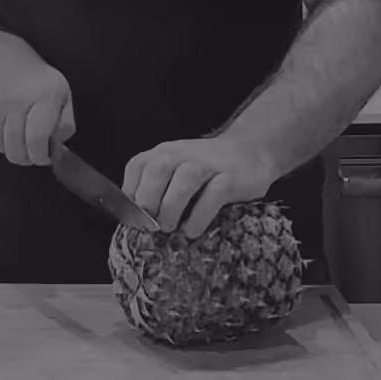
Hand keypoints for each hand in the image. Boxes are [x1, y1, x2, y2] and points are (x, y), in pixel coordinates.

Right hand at [0, 26, 75, 166]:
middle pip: (19, 151)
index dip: (42, 154)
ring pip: (3, 148)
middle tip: (30, 146)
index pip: (39, 140)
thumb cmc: (24, 70)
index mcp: (46, 94)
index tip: (45, 154)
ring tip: (14, 126)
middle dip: (26, 155)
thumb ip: (64, 121)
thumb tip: (58, 149)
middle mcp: (20, 100)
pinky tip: (0, 118)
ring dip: (10, 144)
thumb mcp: (58, 89)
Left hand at [121, 136, 276, 237]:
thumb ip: (157, 186)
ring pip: (185, 179)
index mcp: (165, 152)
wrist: (251, 150)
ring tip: (168, 228)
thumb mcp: (177, 168)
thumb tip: (135, 218)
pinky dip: (200, 215)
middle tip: (148, 225)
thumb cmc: (207, 166)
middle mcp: (184, 154)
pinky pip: (214, 194)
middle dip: (148, 198)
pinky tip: (192, 230)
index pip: (138, 165)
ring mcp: (209, 163)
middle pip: (158, 169)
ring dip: (172, 206)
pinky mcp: (231, 177)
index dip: (129, 191)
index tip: (130, 217)